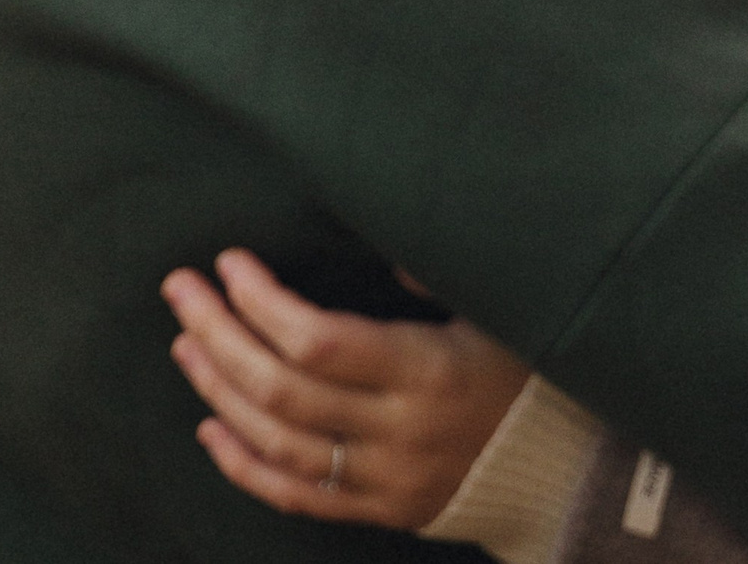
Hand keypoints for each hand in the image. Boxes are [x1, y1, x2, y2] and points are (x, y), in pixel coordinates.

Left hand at [161, 248, 529, 528]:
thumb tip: (370, 237)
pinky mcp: (380, 509)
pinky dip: (245, 465)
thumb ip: (431, 274)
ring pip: (278, 444)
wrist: (566, 462)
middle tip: (181, 291)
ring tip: (187, 344)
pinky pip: (296, 496)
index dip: (263, 303)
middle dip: (220, 335)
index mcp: (428, 370)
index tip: (231, 262)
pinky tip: (211, 427)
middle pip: (282, 390)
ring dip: (220, 391)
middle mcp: (400, 430)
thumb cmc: (527, 367)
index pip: (319, 340)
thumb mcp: (493, 308)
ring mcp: (386, 479)